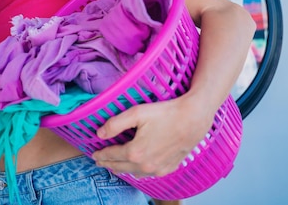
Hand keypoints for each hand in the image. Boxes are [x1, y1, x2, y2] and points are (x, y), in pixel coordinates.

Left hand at [91, 95, 213, 176]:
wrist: (193, 119)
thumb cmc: (166, 113)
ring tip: (114, 166)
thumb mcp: (137, 113)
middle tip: (99, 162)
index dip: (101, 154)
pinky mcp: (169, 168)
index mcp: (135, 152)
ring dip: (123, 169)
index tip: (94, 154)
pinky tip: (137, 168)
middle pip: (121, 167)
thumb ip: (115, 124)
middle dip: (108, 164)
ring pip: (135, 172)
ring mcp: (158, 169)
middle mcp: (146, 165)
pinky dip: (138, 171)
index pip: (112, 155)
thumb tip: (99, 134)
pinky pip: (149, 174)